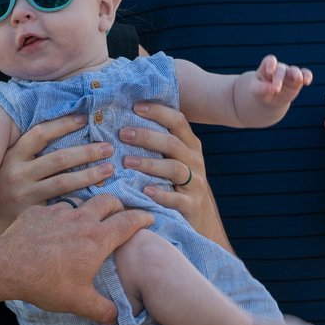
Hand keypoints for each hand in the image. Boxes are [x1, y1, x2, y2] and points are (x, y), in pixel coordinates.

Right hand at [0, 111, 115, 224]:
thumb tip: (64, 133)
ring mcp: (26, 193)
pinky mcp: (33, 212)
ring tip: (109, 168)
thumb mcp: (10, 164)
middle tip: (109, 147)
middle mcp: (18, 172)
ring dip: (90, 174)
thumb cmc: (4, 187)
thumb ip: (30, 152)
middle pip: (60, 158)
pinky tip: (97, 195)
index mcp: (13, 155)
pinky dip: (81, 197)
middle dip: (87, 151)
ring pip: (64, 181)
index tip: (84, 119)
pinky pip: (62, 202)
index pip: (41, 133)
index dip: (63, 124)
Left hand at [0, 193, 152, 324]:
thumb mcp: (79, 302)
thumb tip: (118, 317)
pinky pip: (56, 208)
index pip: (128, 221)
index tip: (149, 218)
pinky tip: (56, 228)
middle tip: (120, 214)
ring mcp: (59, 212)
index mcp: (97, 239)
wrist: (8, 266)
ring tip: (88, 220)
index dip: (142, 218)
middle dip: (118, 205)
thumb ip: (103, 310)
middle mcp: (81, 219)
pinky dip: (63, 215)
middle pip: (108, 200)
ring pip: (82, 202)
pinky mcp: (39, 211)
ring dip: (89, 208)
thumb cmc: (46, 283)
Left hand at [119, 102, 230, 249]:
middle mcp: (194, 160)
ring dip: (150, 164)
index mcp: (189, 145)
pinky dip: (161, 194)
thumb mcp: (173, 158)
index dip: (158, 111)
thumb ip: (157, 141)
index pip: (177, 121)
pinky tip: (145, 191)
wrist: (201, 217)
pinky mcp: (191, 205)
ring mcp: (195, 183)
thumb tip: (124, 118)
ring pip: (174, 168)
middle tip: (123, 133)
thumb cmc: (177, 182)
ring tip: (127, 162)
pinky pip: (176, 198)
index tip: (136, 106)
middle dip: (147, 137)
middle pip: (172, 143)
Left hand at [243, 56, 313, 123]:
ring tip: (298, 79)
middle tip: (276, 90)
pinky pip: (305, 74)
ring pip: (295, 70)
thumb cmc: (260, 90)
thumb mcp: (256, 90)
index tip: (269, 73)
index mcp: (267, 66)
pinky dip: (307, 76)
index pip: (270, 60)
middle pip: (281, 69)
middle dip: (278, 78)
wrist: (269, 98)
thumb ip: (261, 88)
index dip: (271, 64)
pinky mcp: (298, 80)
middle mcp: (279, 68)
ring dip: (296, 74)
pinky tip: (307, 82)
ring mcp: (289, 73)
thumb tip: (272, 89)